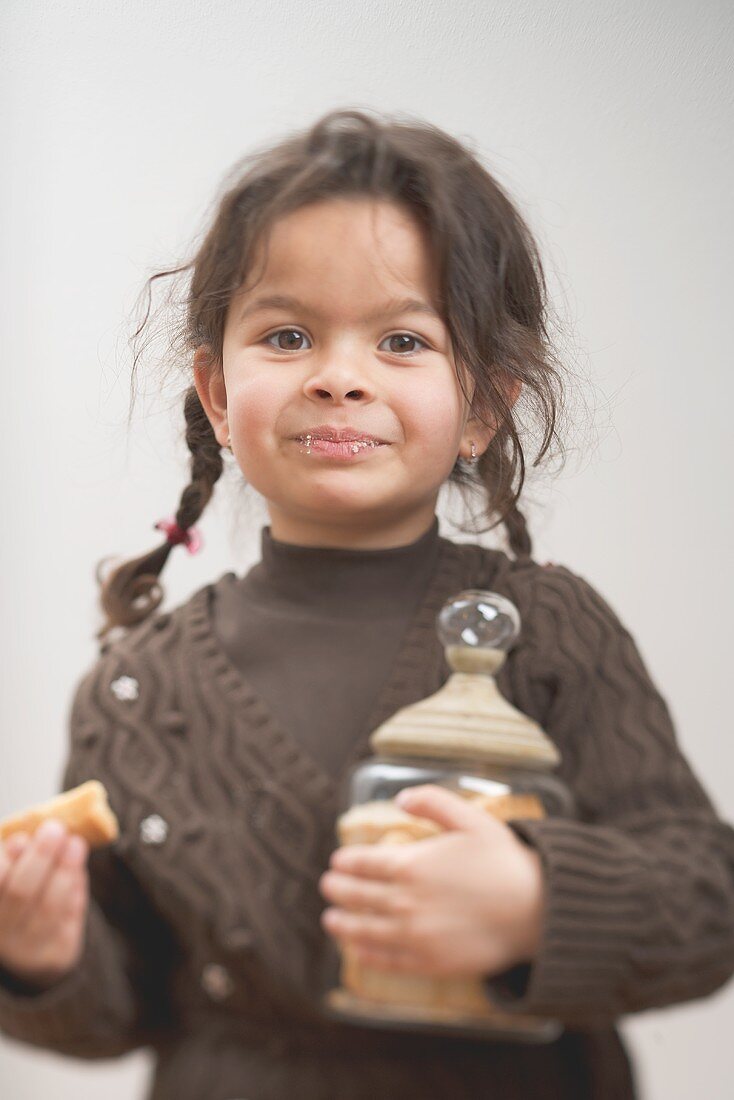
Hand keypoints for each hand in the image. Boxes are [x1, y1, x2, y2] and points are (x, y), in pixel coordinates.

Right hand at [0, 819, 89, 989]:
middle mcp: (1, 934)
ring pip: (49, 906)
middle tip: (56, 828)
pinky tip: (77, 870)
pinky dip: (76, 889)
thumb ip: (13, 860)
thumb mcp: (8, 877)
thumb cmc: (16, 898)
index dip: (7, 861)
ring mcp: (28, 950)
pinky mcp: (57, 956)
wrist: (31, 953)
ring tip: (75, 843)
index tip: (24, 837)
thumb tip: (25, 840)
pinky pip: (70, 918)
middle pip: (21, 893)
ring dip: (65, 869)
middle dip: (40, 857)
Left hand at [319, 784, 545, 978]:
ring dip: (344, 925)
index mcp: (411, 864)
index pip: (364, 863)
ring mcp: (415, 935)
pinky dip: (368, 956)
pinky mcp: (430, 962)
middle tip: (328, 886)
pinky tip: (359, 952)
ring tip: (331, 920)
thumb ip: (432, 801)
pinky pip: (389, 960)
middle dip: (338, 890)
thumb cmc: (504, 860)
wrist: (535, 909)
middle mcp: (406, 902)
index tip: (336, 861)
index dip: (346, 861)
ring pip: (366, 930)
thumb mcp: (470, 817)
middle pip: (359, 896)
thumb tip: (400, 798)